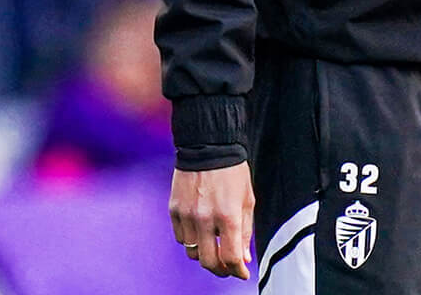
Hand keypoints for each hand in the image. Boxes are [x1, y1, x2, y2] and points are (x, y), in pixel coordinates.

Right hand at [170, 162, 254, 279]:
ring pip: (192, 252)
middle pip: (208, 261)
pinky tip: (201, 232)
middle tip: (228, 268)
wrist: (208, 147)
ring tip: (214, 249)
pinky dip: (191, 240)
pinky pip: (181, 237)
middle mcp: (205, 218)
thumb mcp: (247, 200)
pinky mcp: (174, 210)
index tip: (241, 274)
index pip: (230, 257)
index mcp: (228, 215)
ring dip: (204, 255)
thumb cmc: (233, 173)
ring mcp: (186, 215)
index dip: (237, 271)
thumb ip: (245, 231)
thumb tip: (242, 259)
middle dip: (220, 270)